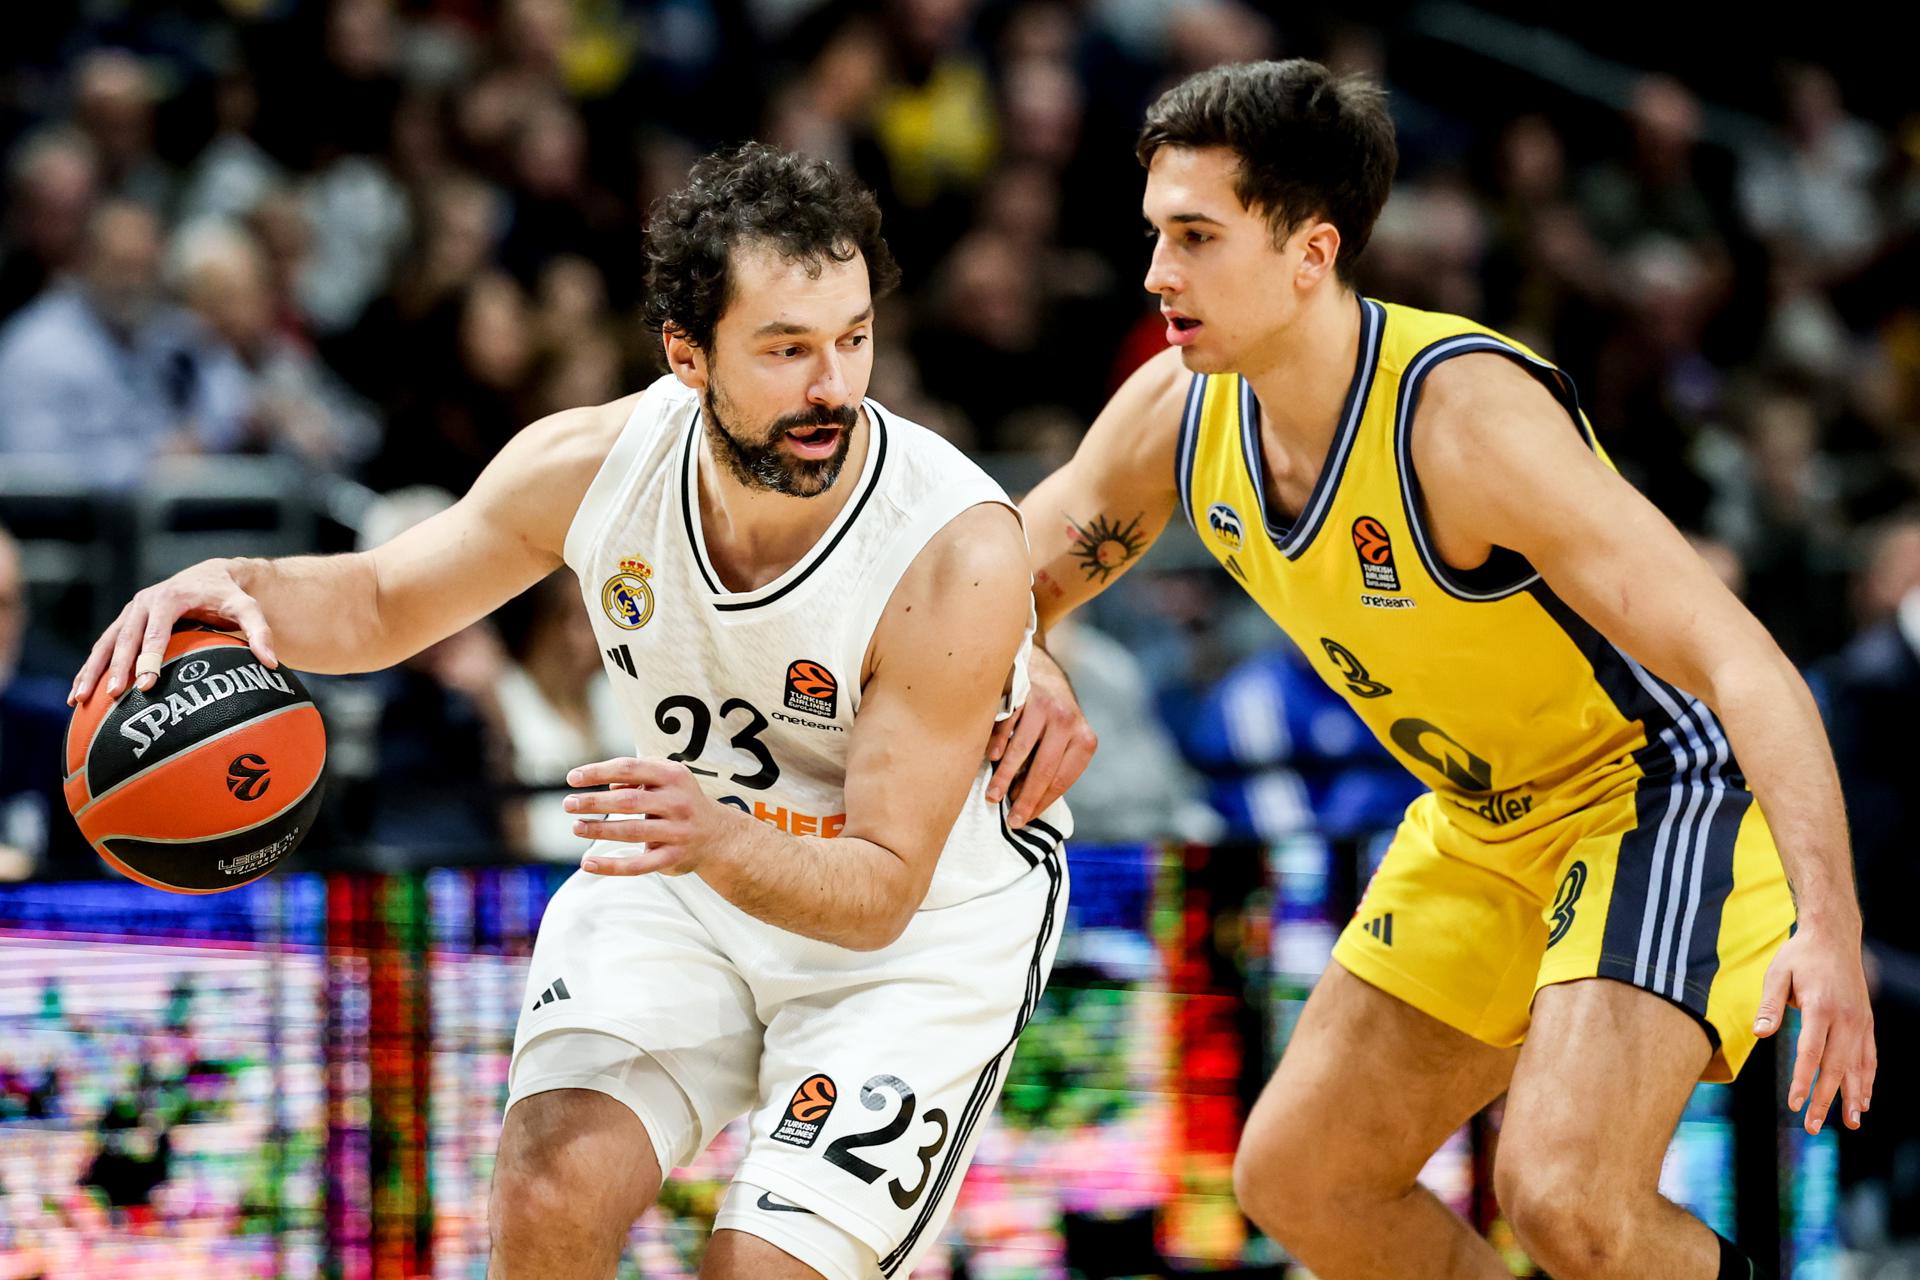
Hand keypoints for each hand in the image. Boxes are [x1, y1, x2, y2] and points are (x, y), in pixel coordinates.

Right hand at [69, 559, 276, 704]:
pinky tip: (78, 694)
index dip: (150, 658)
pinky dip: (90, 668)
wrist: (212, 575)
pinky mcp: (125, 621)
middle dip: (117, 668)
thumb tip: (271, 662)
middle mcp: (144, 603)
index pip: (157, 633)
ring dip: (91, 670)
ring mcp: (131, 612)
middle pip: (126, 639)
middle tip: (112, 696)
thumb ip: (260, 631)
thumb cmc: (230, 595)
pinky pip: (104, 646)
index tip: (147, 685)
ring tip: (78, 699)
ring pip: (106, 643)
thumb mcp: (248, 608)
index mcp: (169, 598)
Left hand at [564, 757, 728, 875]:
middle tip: (568, 804)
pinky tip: (588, 864)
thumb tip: (607, 785)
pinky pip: (639, 865)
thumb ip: (638, 776)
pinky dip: (612, 866)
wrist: (718, 835)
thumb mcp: (666, 779)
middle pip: (628, 800)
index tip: (572, 778)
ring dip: (600, 829)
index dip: (598, 772)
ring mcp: (678, 831)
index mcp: (673, 776)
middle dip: (594, 802)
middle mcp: (678, 802)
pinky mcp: (674, 857)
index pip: (629, 768)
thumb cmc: (680, 800)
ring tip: (576, 827)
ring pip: (632, 831)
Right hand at [984, 646, 1095, 827]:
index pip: (1061, 780)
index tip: (1024, 821)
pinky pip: (1008, 726)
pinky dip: (998, 744)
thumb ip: (1054, 767)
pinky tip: (990, 760)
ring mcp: (1046, 707)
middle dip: (1024, 798)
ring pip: (1023, 750)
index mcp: (1084, 740)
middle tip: (1010, 819)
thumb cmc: (1050, 722)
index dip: (1041, 803)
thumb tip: (1029, 807)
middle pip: (1044, 769)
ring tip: (992, 796)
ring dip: (1004, 777)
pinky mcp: (1025, 694)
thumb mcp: (1064, 742)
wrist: (1043, 673)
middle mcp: (1069, 722)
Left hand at [1754, 924, 1876, 1134]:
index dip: (1804, 1080)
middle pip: (1836, 1066)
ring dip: (1854, 1096)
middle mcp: (1846, 1018)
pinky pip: (1869, 1057)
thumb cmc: (1799, 956)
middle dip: (1826, 1098)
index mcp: (1821, 1007)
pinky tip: (1864, 1100)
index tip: (1795, 1104)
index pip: (1811, 1052)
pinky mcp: (1866, 1022)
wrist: (1834, 937)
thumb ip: (1769, 1006)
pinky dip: (1868, 1080)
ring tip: (1852, 1125)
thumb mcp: (1776, 974)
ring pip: (1858, 1066)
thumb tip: (1759, 1034)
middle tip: (1814, 1126)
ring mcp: (1860, 1021)